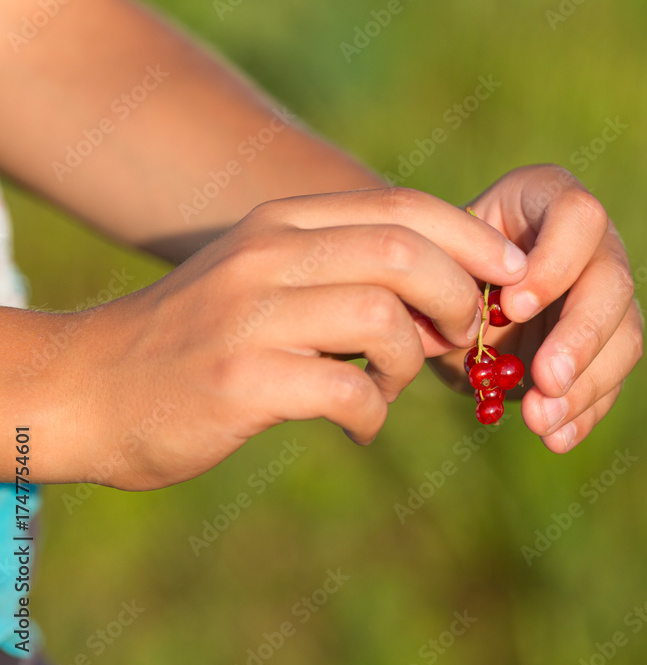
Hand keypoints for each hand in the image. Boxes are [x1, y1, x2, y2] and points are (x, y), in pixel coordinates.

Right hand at [57, 189, 527, 489]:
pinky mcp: (241, 380)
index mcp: (282, 223)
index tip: (509, 276)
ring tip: (390, 385)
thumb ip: (339, 267)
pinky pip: (347, 391)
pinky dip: (373, 416)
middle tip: (458, 341)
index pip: (400, 206)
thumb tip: (442, 286)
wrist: (91, 388)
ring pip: (383, 315)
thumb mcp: (263, 277)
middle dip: (458, 301)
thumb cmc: (199, 339)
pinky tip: (359, 428)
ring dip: (411, 362)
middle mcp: (268, 255)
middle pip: (404, 253)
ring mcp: (251, 315)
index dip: (471, 239)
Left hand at [430, 165, 643, 453]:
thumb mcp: (435, 261)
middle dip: (581, 337)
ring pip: (625, 337)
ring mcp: (606, 296)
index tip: (514, 306)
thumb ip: (451, 279)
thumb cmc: (436, 264)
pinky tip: (556, 437)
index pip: (579, 217)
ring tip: (540, 421)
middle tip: (545, 380)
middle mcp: (592, 243)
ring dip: (586, 385)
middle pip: (613, 282)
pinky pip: (610, 380)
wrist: (444, 295)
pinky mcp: (606, 347)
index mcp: (549, 198)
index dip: (556, 263)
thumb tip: (470, 322)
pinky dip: (584, 413)